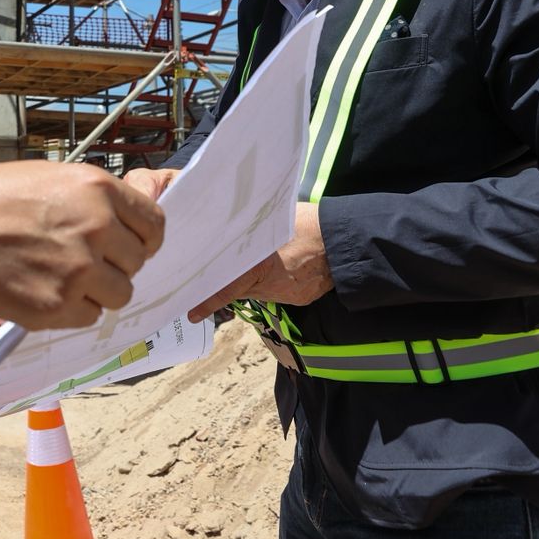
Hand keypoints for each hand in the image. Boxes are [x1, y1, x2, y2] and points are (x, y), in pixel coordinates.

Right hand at [0, 161, 164, 330]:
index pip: (154, 223)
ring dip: (98, 290)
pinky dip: (73, 309)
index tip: (128, 243)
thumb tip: (130, 217)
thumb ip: (96, 199)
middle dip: (115, 263)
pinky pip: (89, 317)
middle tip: (83, 259)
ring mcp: (79, 271)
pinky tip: (46, 289)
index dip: (143, 236)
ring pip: (119, 294)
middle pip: (137, 262)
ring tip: (65, 276)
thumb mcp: (52, 176)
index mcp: (98, 190)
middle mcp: (96, 230)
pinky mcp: (57, 307)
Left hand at [187, 202, 332, 322]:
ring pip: (260, 289)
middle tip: (220, 273)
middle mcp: (271, 285)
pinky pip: (278, 291)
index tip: (193, 313)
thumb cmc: (308, 224)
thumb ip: (250, 235)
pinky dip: (276, 281)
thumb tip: (232, 236)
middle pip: (242, 287)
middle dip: (232, 281)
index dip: (208, 301)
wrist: (345, 242)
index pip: (227, 288)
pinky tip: (284, 265)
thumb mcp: (272, 224)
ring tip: (267, 258)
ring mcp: (287, 294)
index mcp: (260, 265)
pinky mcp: (299, 298)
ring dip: (256, 278)